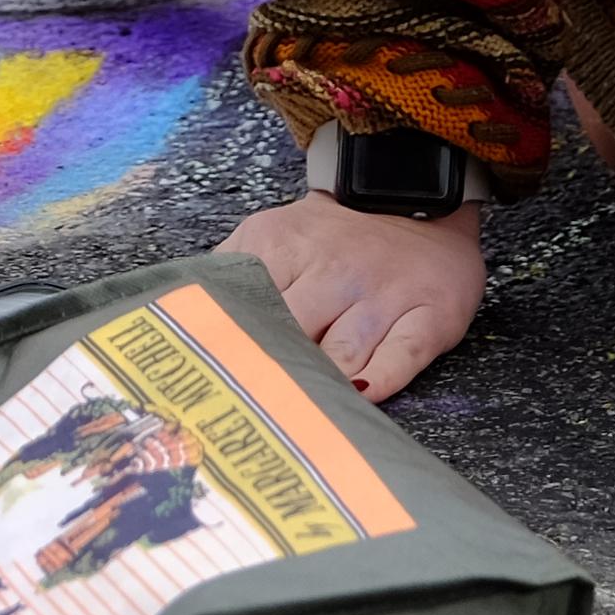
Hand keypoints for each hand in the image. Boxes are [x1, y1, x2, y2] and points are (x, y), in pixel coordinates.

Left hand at [223, 194, 484, 401]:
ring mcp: (386, 295)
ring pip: (343, 358)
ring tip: (302, 415)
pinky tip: (358, 398)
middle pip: (292, 339)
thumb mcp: (270, 233)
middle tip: (258, 411)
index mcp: (283, 245)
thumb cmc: (330, 237)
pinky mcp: (431, 318)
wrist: (414, 199)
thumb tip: (183, 317)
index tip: (216, 382)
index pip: (246, 309)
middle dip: (275, 376)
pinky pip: (400, 360)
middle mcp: (336, 270)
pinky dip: (378, 383)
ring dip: (322, 388)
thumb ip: (227, 268)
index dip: (232, 349)